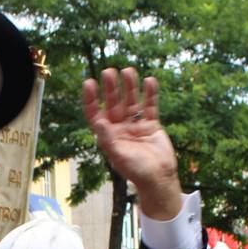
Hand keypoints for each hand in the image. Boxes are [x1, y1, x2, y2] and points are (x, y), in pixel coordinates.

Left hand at [82, 68, 182, 219]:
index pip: (95, 113)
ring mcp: (135, 124)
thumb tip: (98, 121)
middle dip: (111, 88)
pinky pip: (149, 105)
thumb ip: (108, 139)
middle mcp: (119, 127)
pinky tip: (149, 81)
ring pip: (131, 101)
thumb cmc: (136, 171)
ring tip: (128, 71)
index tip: (88, 83)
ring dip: (129, 86)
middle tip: (108, 71)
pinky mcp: (151, 124)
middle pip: (113, 103)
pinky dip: (150, 94)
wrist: (159, 177)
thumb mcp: (119, 156)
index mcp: (108, 135)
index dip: (91, 99)